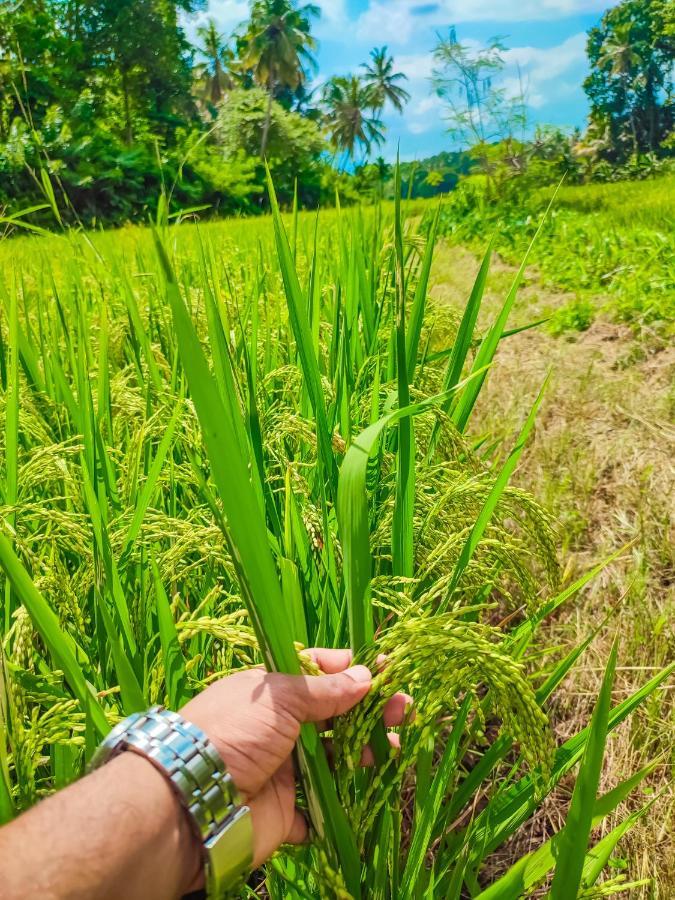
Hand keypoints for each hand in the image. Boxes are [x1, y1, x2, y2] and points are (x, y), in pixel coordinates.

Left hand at [180, 649, 410, 873]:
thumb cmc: (234, 732)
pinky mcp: (285, 812)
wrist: (192, 800)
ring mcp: (282, 770)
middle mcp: (278, 728)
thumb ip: (325, 690)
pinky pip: (319, 809)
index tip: (384, 671)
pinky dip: (339, 804)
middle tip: (404, 709)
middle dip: (368, 712)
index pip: (316, 675)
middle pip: (332, 717)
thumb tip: (364, 675)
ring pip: (333, 761)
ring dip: (363, 753)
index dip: (350, 672)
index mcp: (272, 693)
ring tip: (392, 748)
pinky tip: (364, 787)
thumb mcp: (281, 698)